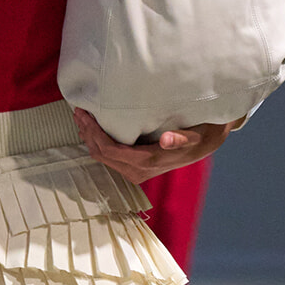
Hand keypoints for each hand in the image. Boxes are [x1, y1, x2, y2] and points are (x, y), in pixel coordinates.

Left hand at [73, 109, 241, 180]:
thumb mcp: (195, 135)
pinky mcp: (134, 168)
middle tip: (78, 112)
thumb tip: (167, 140)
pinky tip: (93, 128)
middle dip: (87, 134)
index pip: (110, 150)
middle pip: (101, 154)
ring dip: (90, 138)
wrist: (206, 146)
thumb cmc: (199, 135)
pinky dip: (98, 142)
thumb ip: (181, 138)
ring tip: (82, 117)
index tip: (84, 114)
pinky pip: (109, 157)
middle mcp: (138, 171)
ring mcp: (135, 172)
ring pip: (102, 157)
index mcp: (148, 162)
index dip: (93, 133)